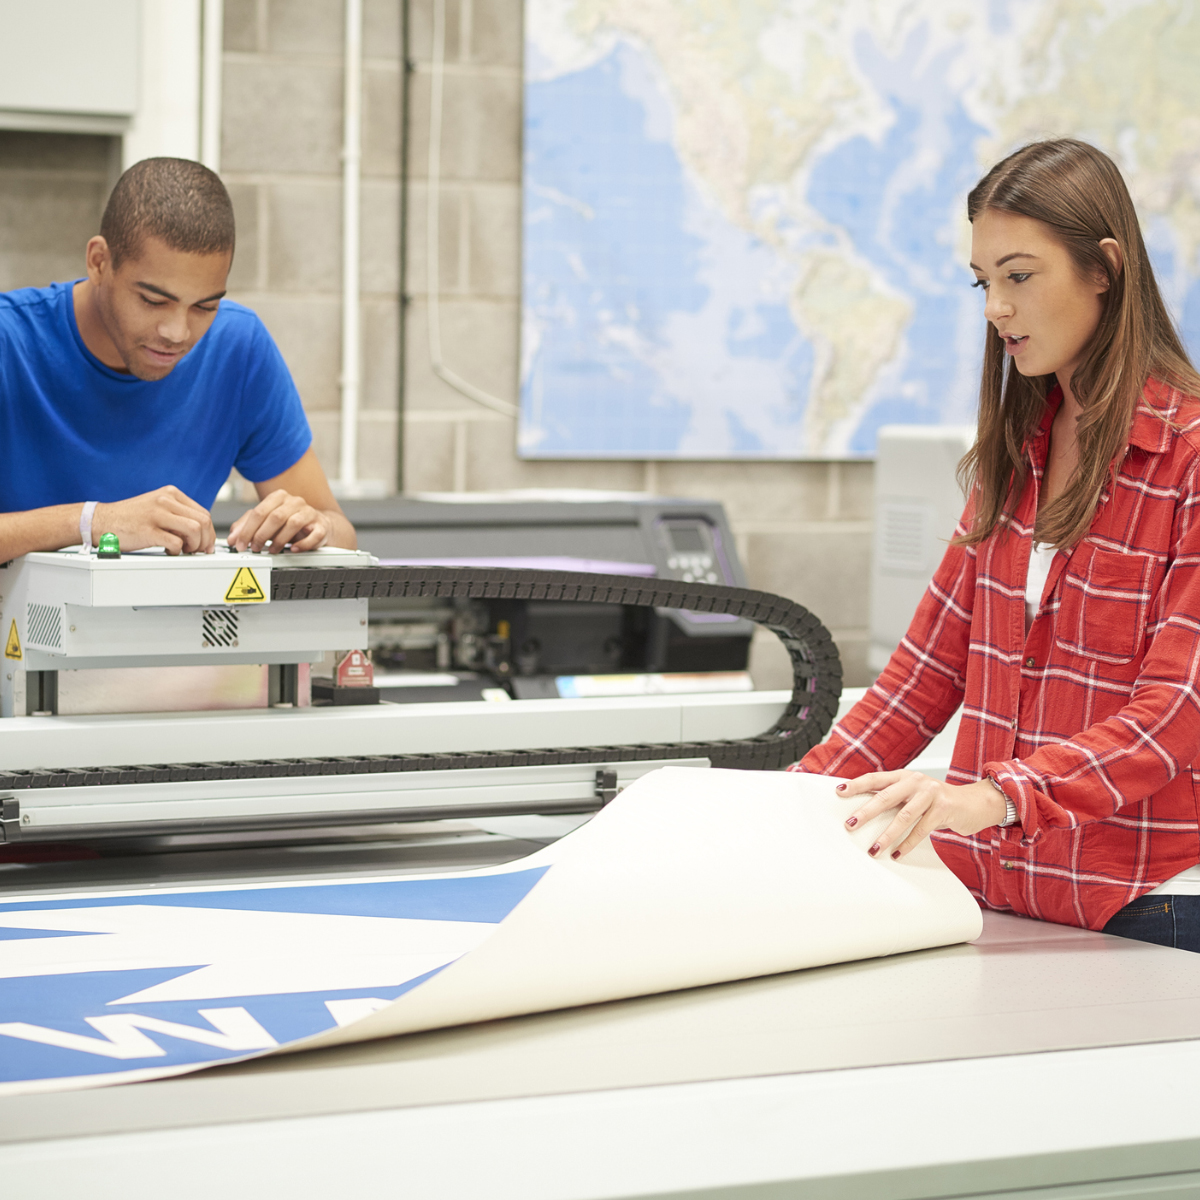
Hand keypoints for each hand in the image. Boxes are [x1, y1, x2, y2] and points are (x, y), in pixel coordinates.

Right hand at [94, 487, 215, 554]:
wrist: (99, 521)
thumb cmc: (129, 518)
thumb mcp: (157, 507)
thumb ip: (178, 514)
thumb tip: (202, 532)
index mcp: (170, 493)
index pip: (203, 513)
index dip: (209, 532)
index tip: (207, 544)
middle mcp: (165, 500)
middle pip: (203, 521)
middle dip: (206, 540)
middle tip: (198, 551)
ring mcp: (156, 514)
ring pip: (194, 530)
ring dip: (194, 545)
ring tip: (184, 550)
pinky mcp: (148, 530)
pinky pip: (176, 542)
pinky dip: (177, 551)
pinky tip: (169, 551)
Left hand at [228, 490, 331, 553]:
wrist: (318, 525)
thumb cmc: (289, 523)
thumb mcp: (266, 521)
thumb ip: (247, 526)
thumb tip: (233, 538)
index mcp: (279, 497)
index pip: (259, 512)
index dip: (247, 530)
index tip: (240, 544)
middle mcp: (295, 502)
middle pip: (275, 516)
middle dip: (261, 535)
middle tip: (254, 548)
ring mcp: (309, 513)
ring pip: (294, 523)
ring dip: (280, 540)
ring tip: (272, 550)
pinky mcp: (322, 525)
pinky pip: (314, 534)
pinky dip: (303, 544)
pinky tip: (294, 549)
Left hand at [838, 771, 1006, 860]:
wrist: (974, 803)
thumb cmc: (937, 801)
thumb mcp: (914, 794)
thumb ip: (894, 798)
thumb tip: (862, 811)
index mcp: (904, 775)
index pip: (876, 779)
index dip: (857, 784)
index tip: (839, 791)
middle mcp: (916, 781)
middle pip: (886, 796)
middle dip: (866, 812)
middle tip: (849, 825)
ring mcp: (931, 794)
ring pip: (904, 816)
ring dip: (887, 835)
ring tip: (873, 849)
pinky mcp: (944, 809)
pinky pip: (922, 829)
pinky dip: (908, 844)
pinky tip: (897, 854)